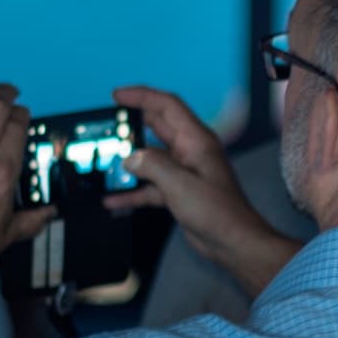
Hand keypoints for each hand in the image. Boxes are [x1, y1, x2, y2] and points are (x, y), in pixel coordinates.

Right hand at [106, 86, 299, 298]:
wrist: (232, 242)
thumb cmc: (218, 211)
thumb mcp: (180, 184)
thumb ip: (152, 166)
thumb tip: (130, 158)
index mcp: (196, 140)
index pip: (167, 105)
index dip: (142, 96)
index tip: (117, 95)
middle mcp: (190, 151)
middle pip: (157, 127)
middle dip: (132, 123)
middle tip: (107, 124)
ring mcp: (184, 171)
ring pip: (150, 158)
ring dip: (129, 160)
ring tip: (104, 162)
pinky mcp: (178, 191)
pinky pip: (150, 185)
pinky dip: (132, 190)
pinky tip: (113, 199)